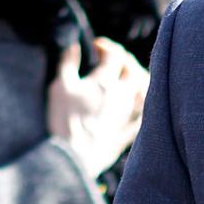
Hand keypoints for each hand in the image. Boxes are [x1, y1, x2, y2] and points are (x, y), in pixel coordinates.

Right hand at [47, 39, 147, 179]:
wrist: (73, 159)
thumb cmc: (64, 121)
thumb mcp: (60, 87)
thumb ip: (67, 63)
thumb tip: (73, 44)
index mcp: (104, 81)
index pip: (115, 54)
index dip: (107, 46)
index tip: (96, 47)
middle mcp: (122, 95)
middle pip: (133, 70)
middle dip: (125, 60)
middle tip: (113, 60)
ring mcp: (127, 116)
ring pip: (143, 91)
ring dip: (138, 80)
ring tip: (129, 79)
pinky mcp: (126, 135)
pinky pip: (141, 118)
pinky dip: (142, 109)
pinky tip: (138, 106)